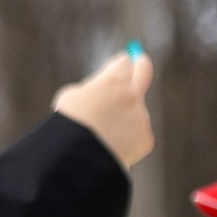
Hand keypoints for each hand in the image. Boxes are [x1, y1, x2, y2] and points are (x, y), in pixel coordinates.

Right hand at [53, 49, 154, 169]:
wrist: (82, 155)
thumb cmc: (70, 122)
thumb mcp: (73, 96)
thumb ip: (93, 89)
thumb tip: (103, 92)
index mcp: (113, 80)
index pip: (123, 63)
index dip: (120, 63)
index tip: (122, 61)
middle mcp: (132, 95)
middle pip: (143, 73)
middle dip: (142, 65)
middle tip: (141, 61)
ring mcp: (142, 117)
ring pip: (134, 111)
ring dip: (122, 116)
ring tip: (100, 131)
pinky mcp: (146, 138)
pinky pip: (135, 133)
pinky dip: (124, 137)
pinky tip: (108, 145)